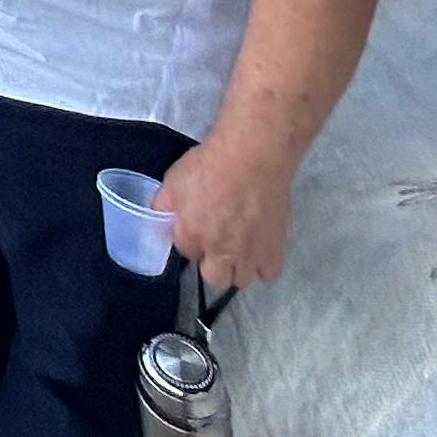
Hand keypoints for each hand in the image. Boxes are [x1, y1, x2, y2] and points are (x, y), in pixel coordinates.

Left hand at [155, 139, 296, 290]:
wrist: (253, 157)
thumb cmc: (211, 163)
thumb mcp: (174, 180)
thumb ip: (164, 205)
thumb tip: (161, 218)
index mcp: (191, 235)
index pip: (187, 253)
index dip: (191, 241)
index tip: (196, 229)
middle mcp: (219, 252)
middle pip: (214, 279)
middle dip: (212, 266)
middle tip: (216, 245)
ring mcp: (249, 254)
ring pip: (242, 279)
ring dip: (238, 267)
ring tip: (238, 248)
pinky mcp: (275, 249)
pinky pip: (269, 272)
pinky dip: (263, 264)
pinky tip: (258, 248)